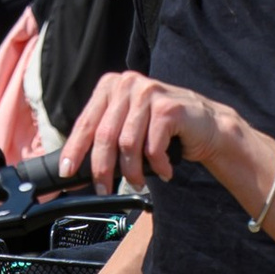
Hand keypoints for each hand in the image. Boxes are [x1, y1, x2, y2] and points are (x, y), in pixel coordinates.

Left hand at [61, 68, 248, 195]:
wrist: (207, 127)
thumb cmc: (164, 131)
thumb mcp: (128, 128)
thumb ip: (105, 137)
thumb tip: (76, 165)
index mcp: (111, 86)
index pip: (86, 122)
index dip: (75, 150)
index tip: (67, 172)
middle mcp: (128, 84)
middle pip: (105, 135)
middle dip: (102, 169)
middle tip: (104, 190)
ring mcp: (149, 92)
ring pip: (127, 144)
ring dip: (132, 172)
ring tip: (139, 182)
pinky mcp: (169, 108)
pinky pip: (152, 147)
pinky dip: (157, 166)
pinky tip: (163, 170)